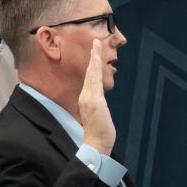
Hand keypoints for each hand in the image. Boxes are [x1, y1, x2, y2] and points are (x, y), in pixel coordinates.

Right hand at [79, 39, 115, 154]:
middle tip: (96, 41)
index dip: (92, 65)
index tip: (94, 53)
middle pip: (89, 72)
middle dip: (93, 55)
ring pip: (92, 72)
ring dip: (94, 56)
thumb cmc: (98, 134)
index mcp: (86, 99)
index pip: (90, 78)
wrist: (96, 145)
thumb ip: (97, 108)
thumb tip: (99, 106)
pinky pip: (95, 79)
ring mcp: (89, 97)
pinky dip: (95, 66)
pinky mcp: (94, 100)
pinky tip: (97, 56)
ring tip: (97, 43)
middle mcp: (86, 96)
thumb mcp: (98, 117)